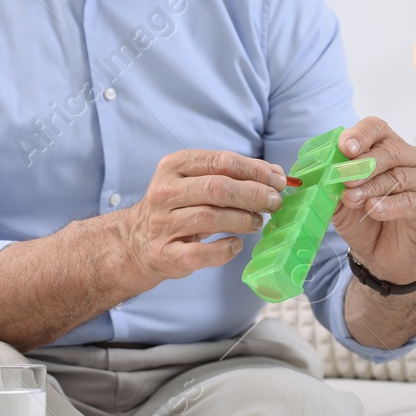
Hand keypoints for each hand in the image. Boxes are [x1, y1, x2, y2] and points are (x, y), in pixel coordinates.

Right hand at [113, 150, 286, 290]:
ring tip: (257, 222)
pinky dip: (225, 249)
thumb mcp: (196, 182)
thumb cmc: (177, 208)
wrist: (136, 242)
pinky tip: (236, 244)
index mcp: (174, 167)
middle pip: (217, 188)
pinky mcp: (166, 254)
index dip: (255, 170)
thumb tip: (276, 174)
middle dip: (253, 195)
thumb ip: (231, 176)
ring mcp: (163, 225)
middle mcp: (164, 193)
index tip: (278, 180)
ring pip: (210, 218)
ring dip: (243, 220)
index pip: (221, 162)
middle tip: (274, 202)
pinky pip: (201, 253)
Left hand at [332, 118, 415, 284]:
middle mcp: (409, 158)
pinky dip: (390, 205)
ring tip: (352, 199)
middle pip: (389, 150)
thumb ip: (332, 183)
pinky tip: (374, 210)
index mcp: (385, 147)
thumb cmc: (361, 218)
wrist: (379, 254)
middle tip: (344, 178)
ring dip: (372, 187)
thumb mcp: (339, 199)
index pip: (376, 128)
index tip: (345, 148)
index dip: (361, 135)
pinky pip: (411, 201)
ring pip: (399, 176)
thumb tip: (321, 171)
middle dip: (363, 164)